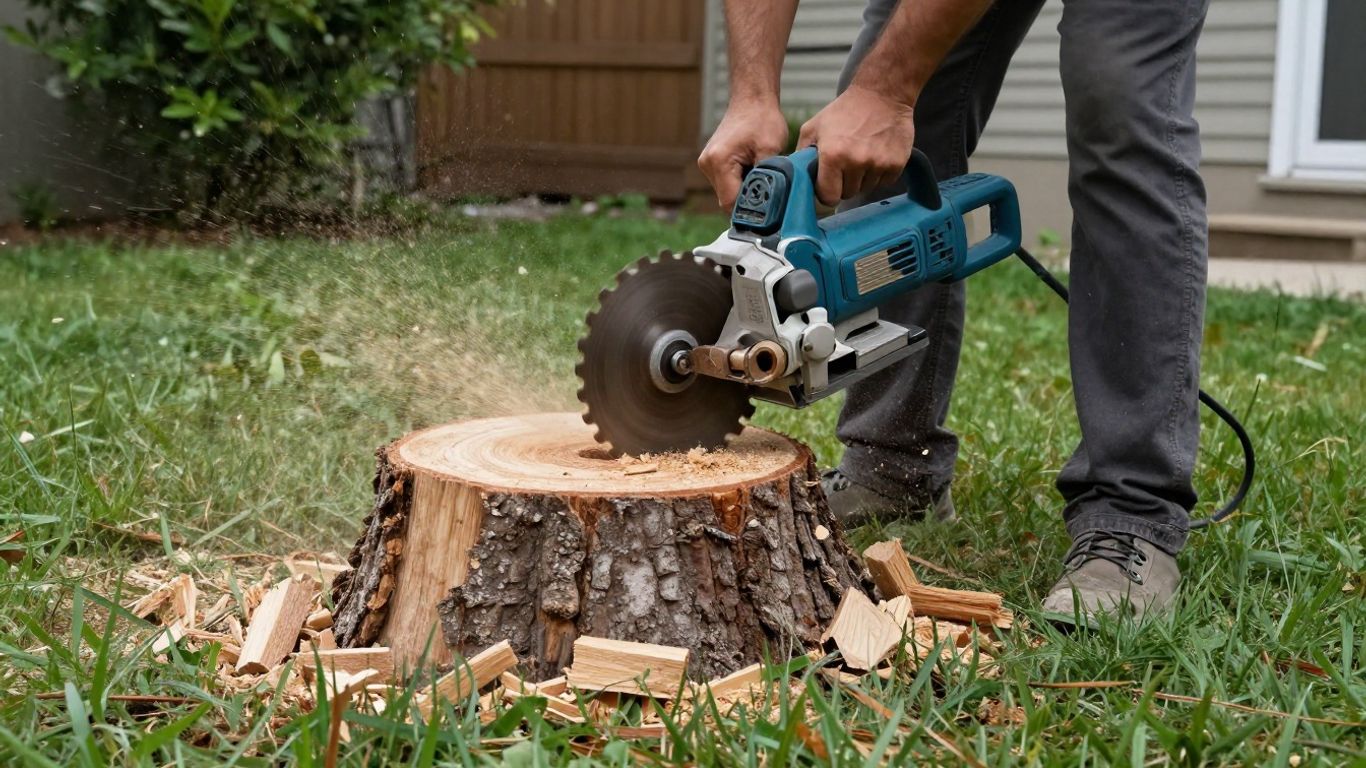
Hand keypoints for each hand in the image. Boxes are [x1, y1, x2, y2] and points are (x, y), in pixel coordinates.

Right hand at [698, 101, 788, 210]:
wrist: (752, 99)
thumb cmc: (762, 119)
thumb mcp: (770, 150)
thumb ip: (766, 179)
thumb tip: (768, 203)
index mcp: (719, 161)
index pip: (731, 202)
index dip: (749, 210)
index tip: (768, 211)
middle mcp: (707, 164)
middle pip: (727, 200)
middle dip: (748, 200)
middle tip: (770, 194)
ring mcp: (707, 164)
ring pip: (727, 193)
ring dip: (744, 191)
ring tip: (762, 178)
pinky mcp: (712, 163)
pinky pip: (726, 183)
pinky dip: (740, 183)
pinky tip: (753, 171)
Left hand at [797, 85, 915, 206]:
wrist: (882, 94)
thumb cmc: (844, 111)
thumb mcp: (814, 127)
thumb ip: (801, 154)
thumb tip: (796, 178)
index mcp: (832, 155)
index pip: (828, 197)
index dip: (826, 192)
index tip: (828, 184)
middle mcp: (856, 162)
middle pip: (848, 194)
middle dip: (844, 184)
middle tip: (846, 163)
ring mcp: (878, 164)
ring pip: (866, 189)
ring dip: (862, 178)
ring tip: (861, 155)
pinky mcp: (896, 164)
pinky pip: (884, 182)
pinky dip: (879, 174)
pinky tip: (876, 154)